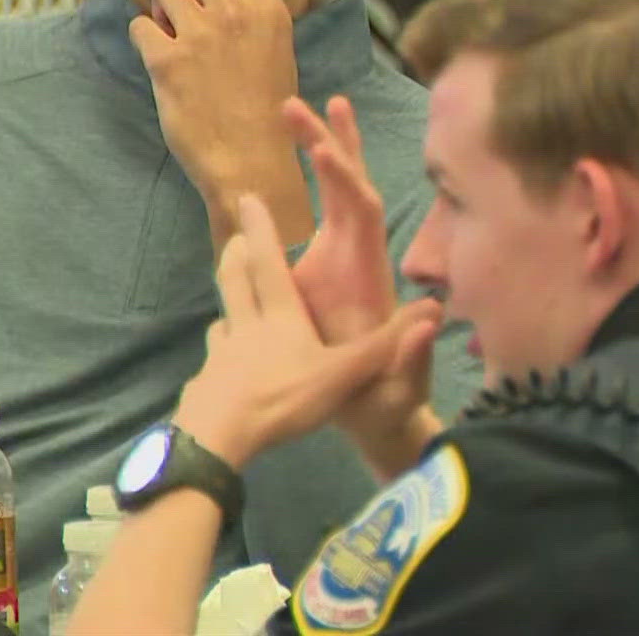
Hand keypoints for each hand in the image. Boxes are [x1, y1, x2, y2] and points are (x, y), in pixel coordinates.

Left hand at [130, 0, 311, 243]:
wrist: (252, 162)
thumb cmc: (268, 115)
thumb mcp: (279, 52)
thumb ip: (255, 17)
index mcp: (268, 11)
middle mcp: (233, 14)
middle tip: (185, 0)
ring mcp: (198, 36)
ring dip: (161, 4)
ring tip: (170, 30)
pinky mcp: (166, 61)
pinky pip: (138, 25)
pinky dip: (144, 38)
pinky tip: (159, 57)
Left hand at [175, 194, 442, 468]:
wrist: (219, 441)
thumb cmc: (283, 400)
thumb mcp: (343, 375)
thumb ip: (384, 344)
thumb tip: (432, 310)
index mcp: (280, 316)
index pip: (268, 262)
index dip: (260, 229)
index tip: (248, 198)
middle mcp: (246, 326)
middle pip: (235, 280)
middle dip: (236, 255)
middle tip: (235, 239)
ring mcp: (221, 356)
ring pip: (222, 318)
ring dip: (227, 303)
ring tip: (232, 304)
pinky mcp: (205, 385)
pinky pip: (213, 361)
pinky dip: (220, 353)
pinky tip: (224, 366)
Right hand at [285, 96, 442, 471]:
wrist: (380, 410)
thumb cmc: (385, 397)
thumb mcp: (400, 378)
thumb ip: (414, 349)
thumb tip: (435, 313)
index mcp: (371, 270)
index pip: (364, 209)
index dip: (345, 178)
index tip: (320, 148)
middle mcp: (364, 252)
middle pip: (353, 182)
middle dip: (331, 141)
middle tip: (298, 102)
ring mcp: (350, 254)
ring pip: (341, 188)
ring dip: (323, 146)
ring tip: (295, 106)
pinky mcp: (334, 263)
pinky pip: (325, 207)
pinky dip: (311, 178)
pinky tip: (291, 153)